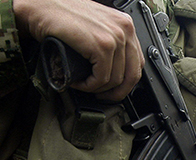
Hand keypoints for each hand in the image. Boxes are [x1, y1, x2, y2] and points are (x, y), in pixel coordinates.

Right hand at [13, 0, 143, 100]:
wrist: (40, 7)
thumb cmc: (62, 15)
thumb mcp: (97, 27)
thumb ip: (110, 43)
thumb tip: (117, 70)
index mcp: (125, 24)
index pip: (138, 63)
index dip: (126, 83)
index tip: (115, 90)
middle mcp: (124, 29)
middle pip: (132, 75)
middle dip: (117, 92)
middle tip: (102, 96)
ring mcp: (115, 37)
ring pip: (115, 79)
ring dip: (97, 88)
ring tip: (84, 85)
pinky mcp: (102, 46)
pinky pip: (102, 78)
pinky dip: (89, 86)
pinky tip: (79, 82)